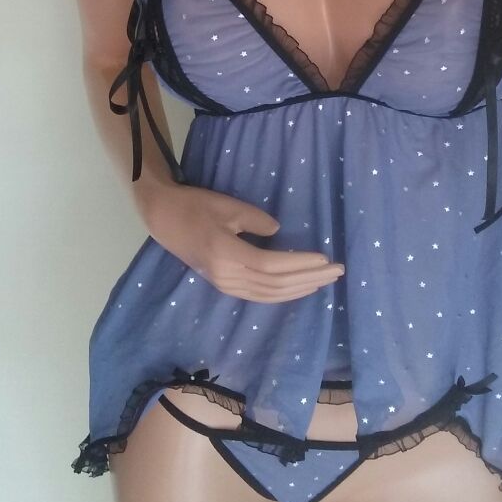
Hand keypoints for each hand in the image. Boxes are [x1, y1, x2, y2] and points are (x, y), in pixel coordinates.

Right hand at [146, 182, 343, 302]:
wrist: (164, 219)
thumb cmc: (195, 206)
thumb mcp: (228, 206)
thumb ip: (256, 220)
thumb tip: (279, 233)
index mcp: (226, 255)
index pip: (272, 266)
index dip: (300, 263)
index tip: (325, 257)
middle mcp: (227, 276)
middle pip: (275, 285)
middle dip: (309, 279)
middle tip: (337, 271)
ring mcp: (225, 285)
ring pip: (270, 295)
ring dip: (300, 289)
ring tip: (324, 281)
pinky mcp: (225, 285)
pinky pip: (260, 295)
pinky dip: (283, 293)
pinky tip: (299, 287)